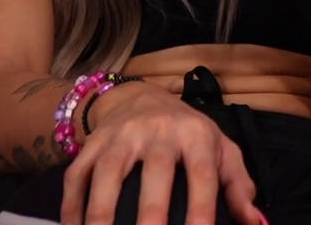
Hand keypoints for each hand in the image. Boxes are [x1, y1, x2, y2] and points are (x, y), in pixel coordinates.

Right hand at [61, 81, 262, 224]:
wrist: (140, 97)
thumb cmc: (188, 134)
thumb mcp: (221, 151)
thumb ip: (238, 188)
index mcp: (195, 134)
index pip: (202, 174)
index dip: (202, 209)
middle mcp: (157, 131)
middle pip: (154, 171)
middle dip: (151, 212)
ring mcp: (120, 136)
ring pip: (107, 172)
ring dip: (100, 212)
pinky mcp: (91, 144)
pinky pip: (76, 177)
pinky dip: (71, 207)